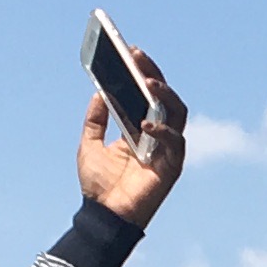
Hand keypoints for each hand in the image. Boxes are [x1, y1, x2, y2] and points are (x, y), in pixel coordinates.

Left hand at [79, 50, 188, 225]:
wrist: (103, 216)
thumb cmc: (99, 185)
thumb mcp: (89, 143)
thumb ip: (96, 118)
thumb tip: (99, 90)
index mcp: (140, 127)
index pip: (146, 93)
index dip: (142, 71)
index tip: (131, 50)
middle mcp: (157, 134)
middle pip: (164, 96)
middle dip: (153, 74)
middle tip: (138, 57)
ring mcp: (167, 149)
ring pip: (178, 113)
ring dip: (166, 95)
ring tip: (148, 82)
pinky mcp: (172, 166)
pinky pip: (176, 142)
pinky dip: (163, 130)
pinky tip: (145, 124)